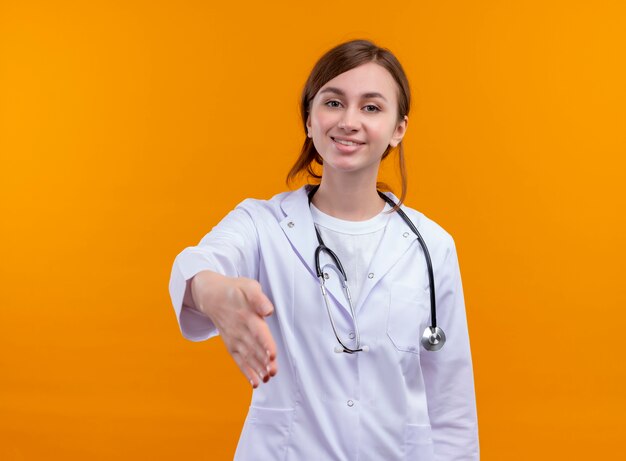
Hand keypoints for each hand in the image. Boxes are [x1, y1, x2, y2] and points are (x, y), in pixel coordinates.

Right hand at [190, 271, 277, 387]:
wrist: (212, 296)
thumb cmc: (235, 290)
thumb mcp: (248, 286)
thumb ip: (259, 299)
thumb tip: (268, 311)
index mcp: (247, 315)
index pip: (258, 332)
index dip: (265, 343)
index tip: (272, 355)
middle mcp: (240, 329)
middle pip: (254, 347)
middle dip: (264, 361)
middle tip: (273, 371)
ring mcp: (234, 339)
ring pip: (247, 356)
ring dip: (257, 369)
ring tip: (267, 379)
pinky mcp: (231, 345)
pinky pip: (239, 360)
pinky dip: (247, 372)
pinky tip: (255, 383)